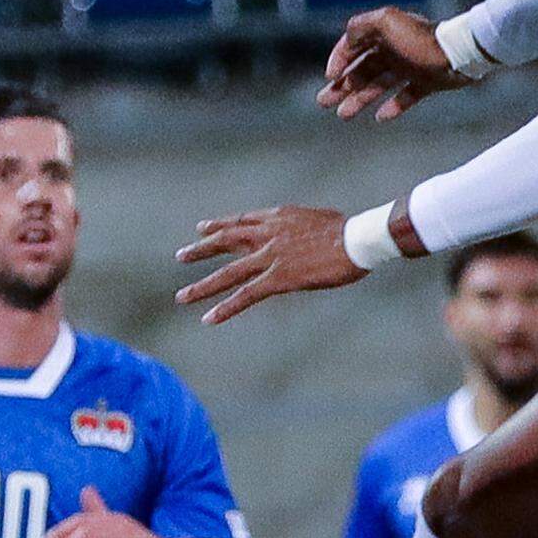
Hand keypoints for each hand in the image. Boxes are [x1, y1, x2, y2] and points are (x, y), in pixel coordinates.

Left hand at [179, 204, 365, 325]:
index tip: (202, 229)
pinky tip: (209, 319)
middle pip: (225, 242)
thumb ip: (302, 227)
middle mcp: (267, 234)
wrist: (357, 238)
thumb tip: (304, 234)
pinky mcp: (278, 278)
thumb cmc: (349, 230)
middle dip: (201, 250)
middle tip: (181, 256)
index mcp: (277, 218)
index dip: (219, 225)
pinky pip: (246, 295)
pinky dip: (226, 308)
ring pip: (228, 273)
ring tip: (181, 298)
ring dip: (202, 287)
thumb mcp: (319, 220)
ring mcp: (270, 257)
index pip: (241, 221)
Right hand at [319, 8, 468, 121]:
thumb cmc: (422, 40)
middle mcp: (395, 48)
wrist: (460, 55)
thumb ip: (362, 26)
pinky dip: (392, 107)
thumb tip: (346, 38)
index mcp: (384, 31)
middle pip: (362, 68)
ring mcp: (411, 66)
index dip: (338, 60)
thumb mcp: (386, 22)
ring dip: (359, 99)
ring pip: (379, 84)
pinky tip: (380, 116)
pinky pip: (405, 96)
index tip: (330, 78)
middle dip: (342, 85)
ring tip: (343, 115)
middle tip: (324, 102)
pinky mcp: (427, 82)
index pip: (353, 45)